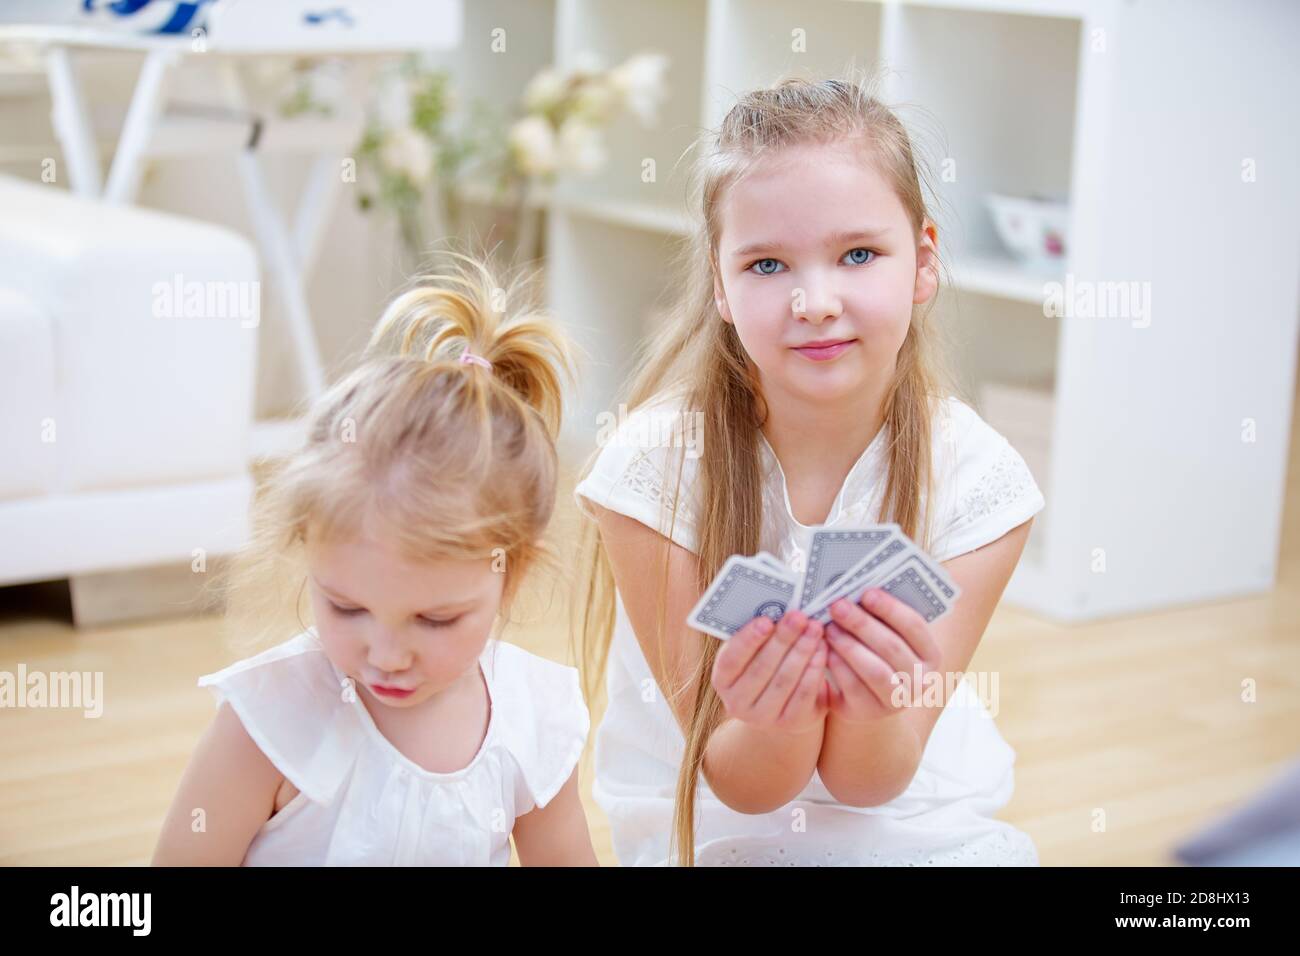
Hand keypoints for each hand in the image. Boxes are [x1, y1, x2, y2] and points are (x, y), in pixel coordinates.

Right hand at [710, 609, 829, 735]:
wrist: (782, 707)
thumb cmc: (766, 666)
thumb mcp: (755, 653)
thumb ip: (761, 636)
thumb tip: (781, 609)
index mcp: (722, 680)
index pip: (731, 660)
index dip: (748, 640)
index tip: (766, 620)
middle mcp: (737, 704)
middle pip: (762, 668)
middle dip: (783, 639)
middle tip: (800, 616)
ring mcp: (763, 718)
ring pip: (785, 680)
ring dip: (802, 651)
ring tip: (815, 628)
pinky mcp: (790, 724)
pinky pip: (804, 694)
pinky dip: (814, 670)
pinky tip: (822, 650)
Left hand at [824, 589, 941, 724]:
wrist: (867, 698)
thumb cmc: (875, 654)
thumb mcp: (885, 636)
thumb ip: (879, 617)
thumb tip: (855, 589)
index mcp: (930, 654)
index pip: (915, 627)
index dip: (891, 608)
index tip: (866, 592)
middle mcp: (921, 680)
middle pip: (891, 647)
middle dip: (862, 624)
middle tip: (838, 605)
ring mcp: (898, 700)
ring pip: (874, 670)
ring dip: (848, 646)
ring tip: (828, 627)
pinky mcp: (871, 711)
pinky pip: (854, 686)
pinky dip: (837, 665)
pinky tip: (824, 650)